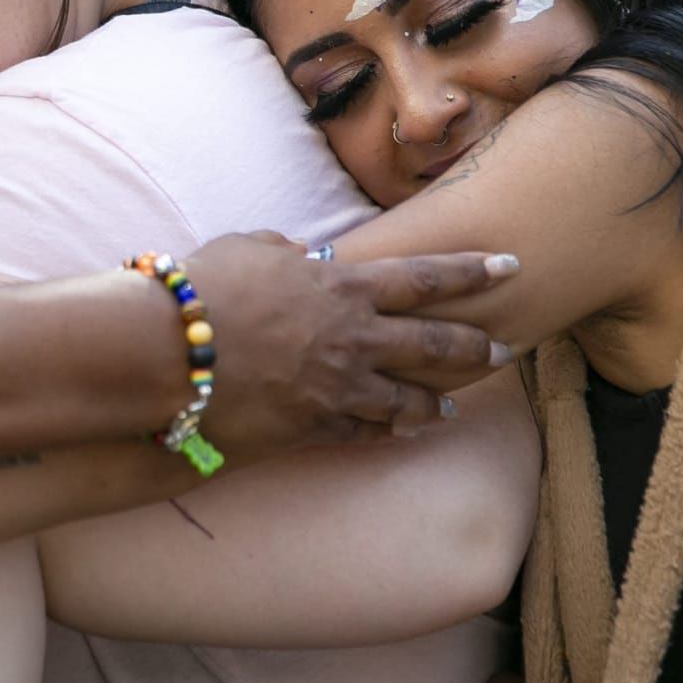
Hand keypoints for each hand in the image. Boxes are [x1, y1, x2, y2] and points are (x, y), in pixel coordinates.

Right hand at [178, 233, 516, 453]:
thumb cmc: (204, 290)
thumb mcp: (245, 248)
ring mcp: (338, 387)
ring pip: (406, 399)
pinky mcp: (314, 426)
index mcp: (343, 288)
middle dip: (474, 344)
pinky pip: (362, 431)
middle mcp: (354, 338)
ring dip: (432, 403)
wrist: (172, 354)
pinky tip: (396, 434)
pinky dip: (382, 432)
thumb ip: (281, 249)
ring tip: (448, 409)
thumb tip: (298, 255)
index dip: (471, 271)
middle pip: (432, 342)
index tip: (511, 264)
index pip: (424, 277)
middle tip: (505, 348)